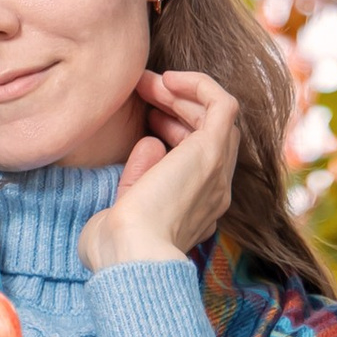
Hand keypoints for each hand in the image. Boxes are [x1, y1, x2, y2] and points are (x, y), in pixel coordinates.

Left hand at [78, 71, 241, 270]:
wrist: (127, 256)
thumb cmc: (114, 248)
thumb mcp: (122, 210)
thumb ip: (137, 177)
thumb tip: (150, 142)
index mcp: (196, 211)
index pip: (199, 160)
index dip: (175, 131)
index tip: (145, 121)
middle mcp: (214, 192)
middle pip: (210, 134)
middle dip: (176, 106)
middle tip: (142, 91)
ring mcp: (216, 172)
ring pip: (217, 117)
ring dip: (182, 92)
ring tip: (148, 84)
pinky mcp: (211, 153)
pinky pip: (222, 103)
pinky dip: (198, 84)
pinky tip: (167, 79)